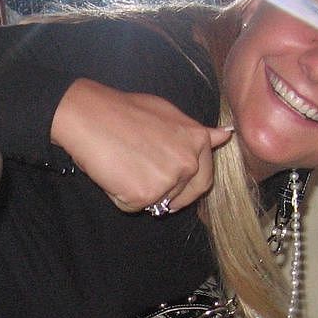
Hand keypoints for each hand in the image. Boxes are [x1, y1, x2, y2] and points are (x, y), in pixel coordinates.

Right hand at [51, 78, 231, 211]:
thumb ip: (196, 133)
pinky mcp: (143, 196)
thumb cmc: (125, 111)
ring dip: (140, 191)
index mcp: (197, 142)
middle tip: (141, 178)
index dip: (187, 187)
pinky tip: (113, 172)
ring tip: (123, 163)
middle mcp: (188, 163)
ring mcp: (168, 181)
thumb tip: (226, 136)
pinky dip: (121, 195)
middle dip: (164, 193)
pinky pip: (133, 206)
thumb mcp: (170, 115)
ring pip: (156, 201)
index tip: (174, 188)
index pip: (203, 179)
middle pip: (181, 196)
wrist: (91, 116)